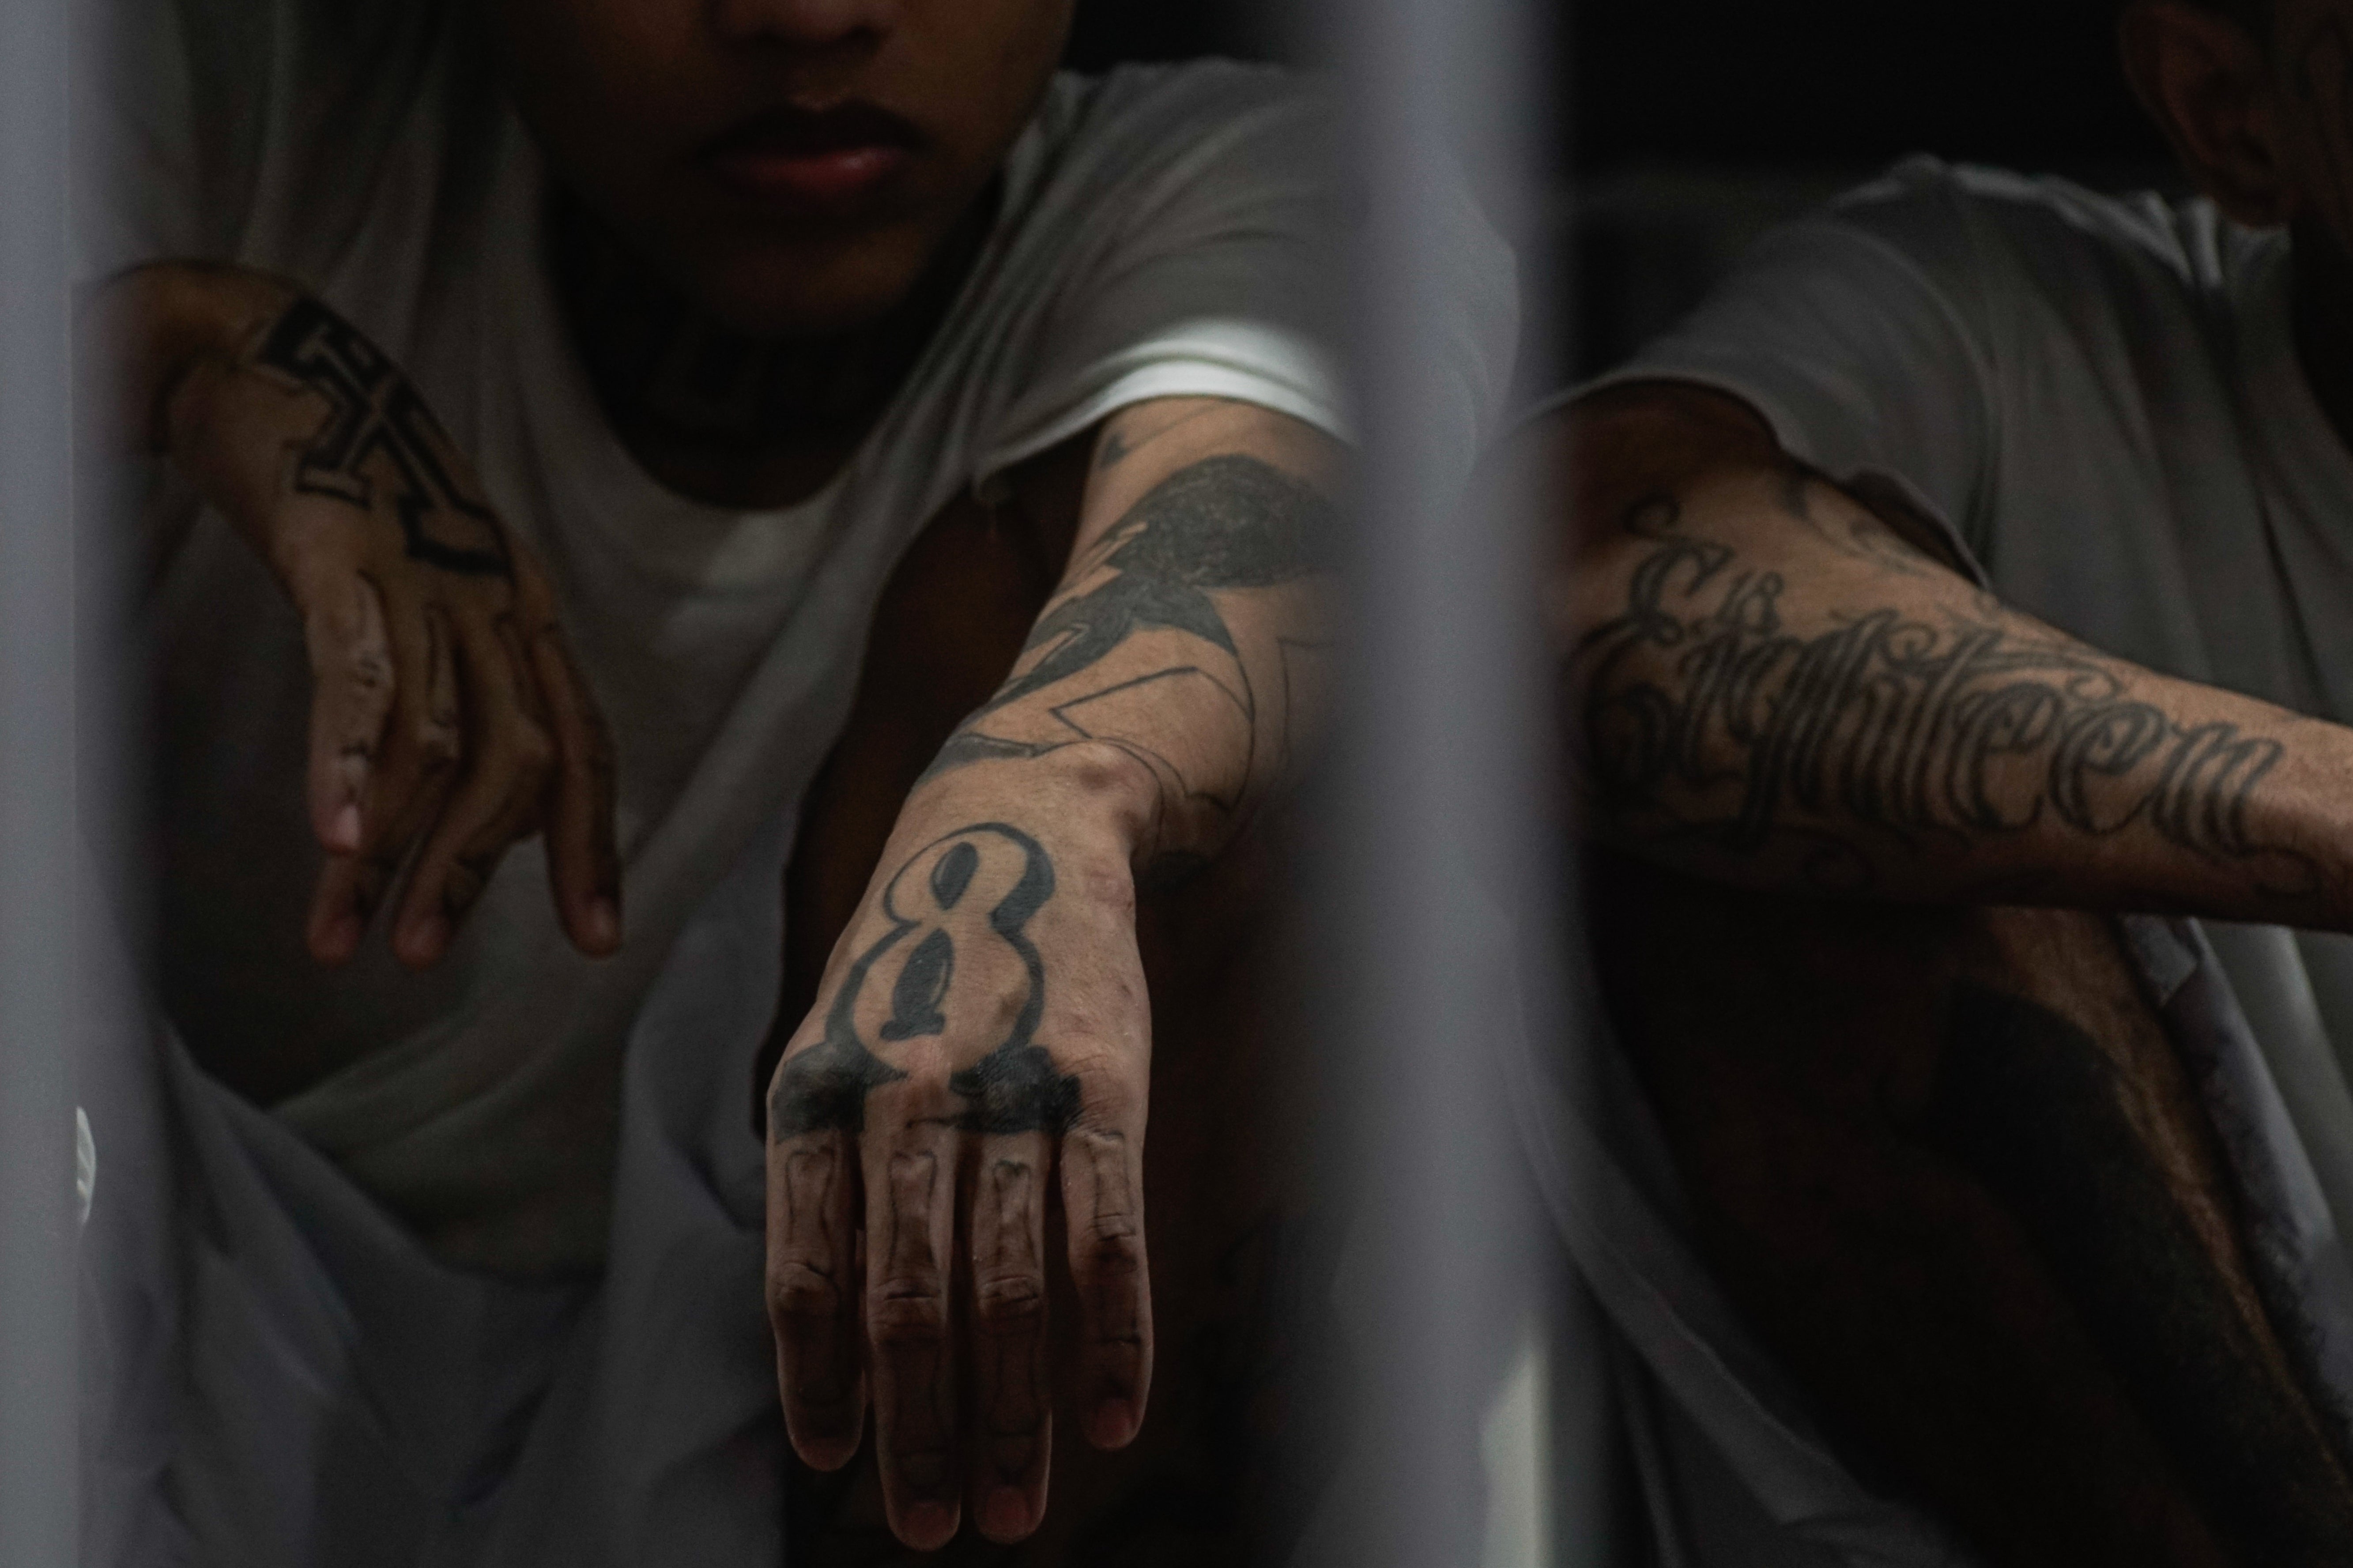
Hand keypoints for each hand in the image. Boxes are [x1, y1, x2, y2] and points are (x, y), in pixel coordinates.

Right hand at [125, 272, 620, 967]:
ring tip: (352, 936)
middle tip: (420, 957)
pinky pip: (363, 675)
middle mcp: (491, 595)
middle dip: (476, 870)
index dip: (592, 842)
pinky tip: (338, 839)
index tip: (597, 938)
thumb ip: (430, 675)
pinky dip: (355, 762)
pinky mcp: (344, 554)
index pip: (581, 742)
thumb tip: (425, 793)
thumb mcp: (406, 584)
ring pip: (441, 738)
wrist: (262, 346)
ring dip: (402, 847)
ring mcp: (422, 572)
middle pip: (520, 760)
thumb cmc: (334, 481)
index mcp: (516, 606)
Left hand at [763, 762, 1154, 1548]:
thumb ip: (824, 1169)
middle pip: (907, 1307)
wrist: (1015, 826)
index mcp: (815, 1095)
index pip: (804, 1277)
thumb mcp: (831, 1041)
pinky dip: (1110, 1341)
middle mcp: (904, 1099)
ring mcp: (1008, 1093)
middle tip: (933, 1528)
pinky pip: (1106, 1239)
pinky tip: (1112, 1416)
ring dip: (1010, 1417)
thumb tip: (828, 1334)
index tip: (840, 1467)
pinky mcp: (1105, 1085)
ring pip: (1006, 1292)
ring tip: (1012, 1507)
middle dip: (920, 1435)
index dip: (820, 1386)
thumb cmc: (915, 959)